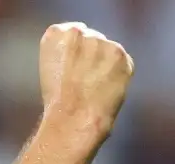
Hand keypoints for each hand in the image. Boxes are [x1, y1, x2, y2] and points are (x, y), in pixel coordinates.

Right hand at [38, 22, 133, 141]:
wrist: (72, 119)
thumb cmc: (57, 103)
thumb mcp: (50, 69)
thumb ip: (67, 53)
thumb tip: (85, 55)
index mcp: (56, 33)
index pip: (74, 33)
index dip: (77, 54)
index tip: (75, 69)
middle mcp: (78, 32)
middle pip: (93, 39)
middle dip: (94, 56)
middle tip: (87, 81)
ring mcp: (100, 41)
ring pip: (109, 50)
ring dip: (107, 65)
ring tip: (96, 88)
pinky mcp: (119, 54)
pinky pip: (124, 62)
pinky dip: (120, 75)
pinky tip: (107, 89)